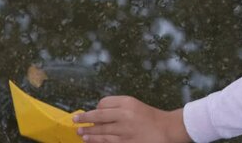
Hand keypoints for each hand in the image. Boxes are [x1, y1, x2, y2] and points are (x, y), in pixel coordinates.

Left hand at [73, 96, 190, 142]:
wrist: (166, 130)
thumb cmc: (151, 117)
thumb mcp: (135, 105)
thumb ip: (119, 106)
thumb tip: (98, 111)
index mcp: (127, 102)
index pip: (103, 103)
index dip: (96, 108)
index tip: (91, 112)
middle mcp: (124, 114)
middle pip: (98, 116)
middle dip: (84, 118)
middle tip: (75, 120)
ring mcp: (124, 130)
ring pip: (100, 130)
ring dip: (88, 132)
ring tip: (80, 132)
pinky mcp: (125, 142)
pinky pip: (106, 141)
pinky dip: (95, 140)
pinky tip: (89, 140)